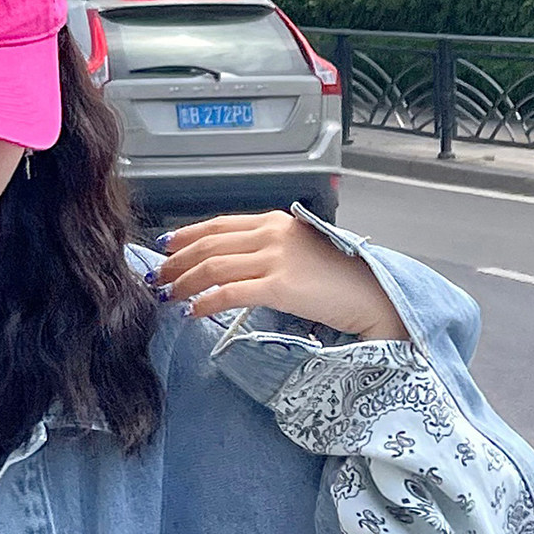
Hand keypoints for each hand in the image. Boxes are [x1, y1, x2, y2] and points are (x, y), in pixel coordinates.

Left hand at [153, 212, 406, 340]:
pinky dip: (207, 302)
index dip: (186, 236)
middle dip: (177, 263)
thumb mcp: (303, 252)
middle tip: (159, 279)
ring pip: (213, 266)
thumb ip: (272, 251)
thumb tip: (237, 267)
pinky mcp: (280, 286)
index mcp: (277, 222)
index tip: (165, 248)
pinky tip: (194, 311)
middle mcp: (273, 234)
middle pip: (209, 245)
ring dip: (184, 283)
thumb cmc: (343, 279)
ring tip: (168, 297)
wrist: (375, 294)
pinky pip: (230, 292)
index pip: (219, 225)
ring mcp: (276, 258)